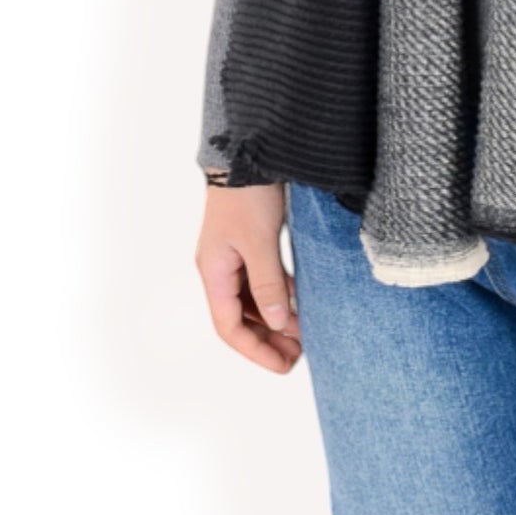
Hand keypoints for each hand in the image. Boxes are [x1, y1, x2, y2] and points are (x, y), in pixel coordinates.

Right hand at [197, 183, 301, 373]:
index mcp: (213, 272)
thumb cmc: (248, 194)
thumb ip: (268, 284)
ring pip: (252, 300)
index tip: (283, 365)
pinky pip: (262, 280)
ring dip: (274, 319)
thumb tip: (276, 322)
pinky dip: (279, 295)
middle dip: (267, 339)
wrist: (248, 150)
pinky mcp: (250, 241)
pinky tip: (299, 303)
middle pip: (240, 317)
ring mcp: (234, 255)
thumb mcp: (260, 242)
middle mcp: (220, 268)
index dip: (255, 350)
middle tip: (297, 355)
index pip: (229, 327)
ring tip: (302, 335)